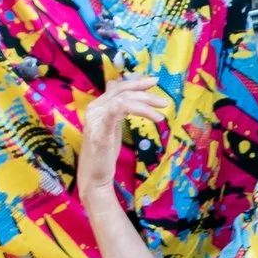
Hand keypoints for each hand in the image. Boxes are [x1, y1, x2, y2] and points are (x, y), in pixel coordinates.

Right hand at [79, 77, 168, 198]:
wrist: (94, 176)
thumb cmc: (104, 153)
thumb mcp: (112, 127)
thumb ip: (117, 110)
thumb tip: (122, 93)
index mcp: (97, 107)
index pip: (118, 88)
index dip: (136, 82)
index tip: (154, 81)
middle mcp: (94, 109)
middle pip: (122, 91)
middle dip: (144, 91)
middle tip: (163, 101)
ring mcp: (96, 119)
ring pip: (123, 99)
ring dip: (146, 103)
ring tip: (161, 113)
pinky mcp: (101, 131)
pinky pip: (119, 110)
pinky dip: (139, 110)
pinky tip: (154, 117)